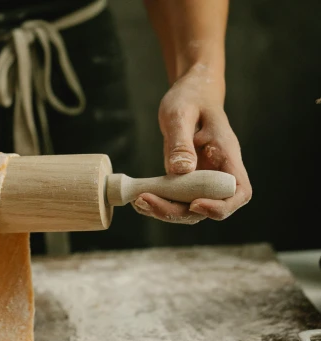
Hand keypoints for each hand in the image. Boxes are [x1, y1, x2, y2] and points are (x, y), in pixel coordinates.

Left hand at [132, 64, 251, 224]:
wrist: (190, 92)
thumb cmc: (190, 97)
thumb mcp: (180, 114)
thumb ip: (181, 142)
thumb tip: (181, 171)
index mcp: (226, 155)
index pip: (239, 192)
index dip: (221, 206)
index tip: (194, 204)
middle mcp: (218, 170)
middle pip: (209, 207)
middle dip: (177, 212)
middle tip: (145, 200)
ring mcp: (202, 176)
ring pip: (190, 208)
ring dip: (164, 211)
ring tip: (138, 200)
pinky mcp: (186, 178)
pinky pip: (176, 199)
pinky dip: (158, 202)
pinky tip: (139, 197)